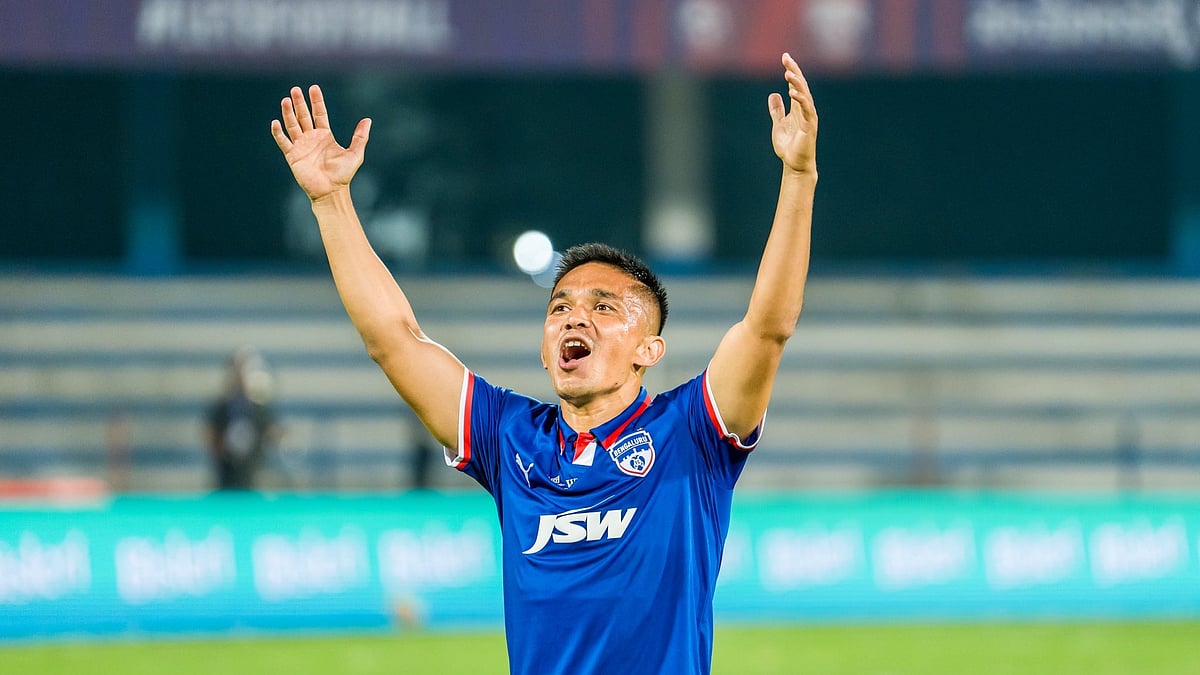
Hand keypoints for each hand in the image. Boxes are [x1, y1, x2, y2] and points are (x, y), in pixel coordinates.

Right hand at [271, 85, 370, 200]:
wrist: (331, 191)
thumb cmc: (343, 175)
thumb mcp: (355, 153)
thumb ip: (360, 137)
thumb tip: (368, 120)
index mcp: (325, 136)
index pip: (319, 114)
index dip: (316, 101)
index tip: (313, 88)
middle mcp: (311, 138)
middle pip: (304, 116)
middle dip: (299, 103)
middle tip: (295, 89)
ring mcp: (301, 146)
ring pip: (292, 125)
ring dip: (288, 113)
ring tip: (286, 100)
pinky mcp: (292, 156)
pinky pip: (283, 142)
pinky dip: (278, 133)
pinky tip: (276, 122)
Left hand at [768, 53, 817, 174]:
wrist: (795, 164)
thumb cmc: (789, 146)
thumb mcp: (778, 124)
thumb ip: (777, 110)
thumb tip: (773, 94)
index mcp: (798, 108)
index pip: (795, 84)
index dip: (791, 70)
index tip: (785, 57)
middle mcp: (805, 109)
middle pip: (801, 85)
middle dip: (794, 71)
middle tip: (786, 58)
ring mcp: (809, 117)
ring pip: (805, 95)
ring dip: (796, 83)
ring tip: (788, 73)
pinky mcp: (809, 126)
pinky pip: (806, 110)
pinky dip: (800, 100)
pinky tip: (792, 92)